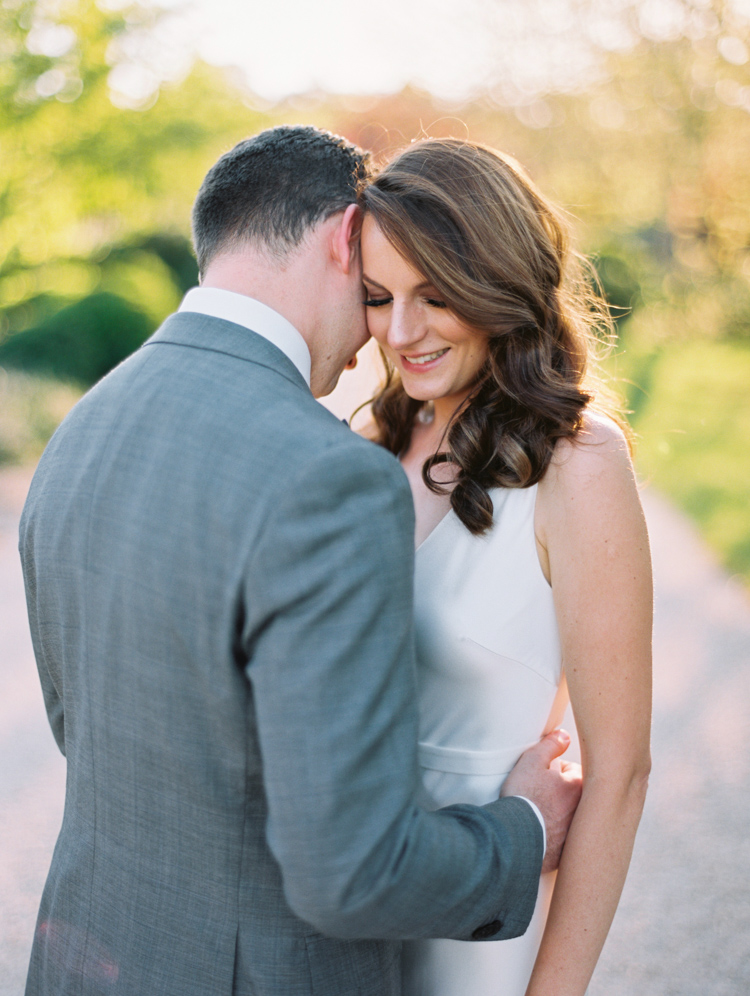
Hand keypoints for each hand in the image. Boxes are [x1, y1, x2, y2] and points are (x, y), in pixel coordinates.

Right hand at [501, 730, 582, 872]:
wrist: (516, 838)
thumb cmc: (524, 797)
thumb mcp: (533, 761)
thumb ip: (551, 745)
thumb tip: (565, 735)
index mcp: (580, 786)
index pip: (572, 770)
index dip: (554, 770)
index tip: (541, 777)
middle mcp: (585, 810)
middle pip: (573, 793)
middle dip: (560, 792)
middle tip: (540, 794)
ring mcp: (578, 832)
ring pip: (570, 814)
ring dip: (559, 812)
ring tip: (538, 813)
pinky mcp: (568, 850)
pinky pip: (563, 836)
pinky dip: (555, 833)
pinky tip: (540, 831)